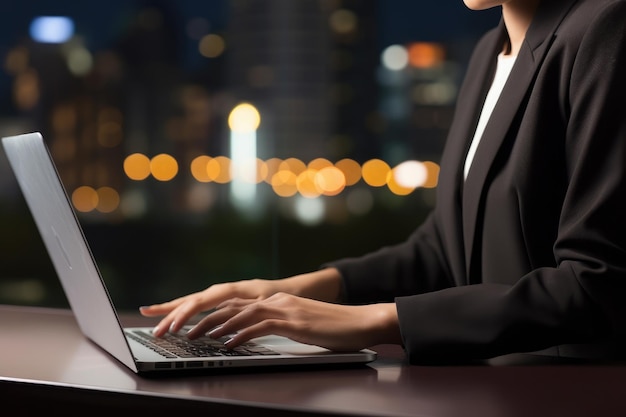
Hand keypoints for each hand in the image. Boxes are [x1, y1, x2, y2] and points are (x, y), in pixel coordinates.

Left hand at [139, 268, 342, 336]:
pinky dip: (240, 336)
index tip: (177, 318)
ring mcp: (282, 309)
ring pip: (239, 314)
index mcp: (273, 300)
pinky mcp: (292, 322)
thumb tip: (250, 334)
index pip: (230, 303)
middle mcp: (273, 300)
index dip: (203, 310)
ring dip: (212, 327)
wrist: (360, 322)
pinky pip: (259, 327)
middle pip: (227, 305)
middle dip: (197, 316)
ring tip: (192, 337)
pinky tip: (227, 345)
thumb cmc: (330, 327)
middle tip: (173, 328)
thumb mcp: (297, 324)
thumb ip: (273, 325)